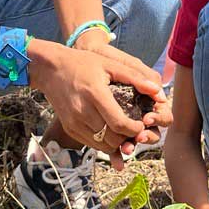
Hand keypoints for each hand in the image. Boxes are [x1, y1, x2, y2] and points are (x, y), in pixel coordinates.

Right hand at [71, 28, 170, 155]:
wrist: (50, 68)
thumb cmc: (82, 63)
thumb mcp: (109, 64)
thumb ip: (135, 77)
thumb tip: (158, 92)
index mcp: (95, 94)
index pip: (119, 123)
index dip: (135, 128)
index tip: (142, 123)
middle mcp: (82, 111)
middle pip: (112, 138)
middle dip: (128, 138)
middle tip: (137, 130)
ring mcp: (74, 122)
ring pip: (102, 145)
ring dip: (117, 143)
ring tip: (126, 133)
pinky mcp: (69, 128)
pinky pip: (91, 143)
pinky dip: (104, 143)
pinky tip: (111, 133)